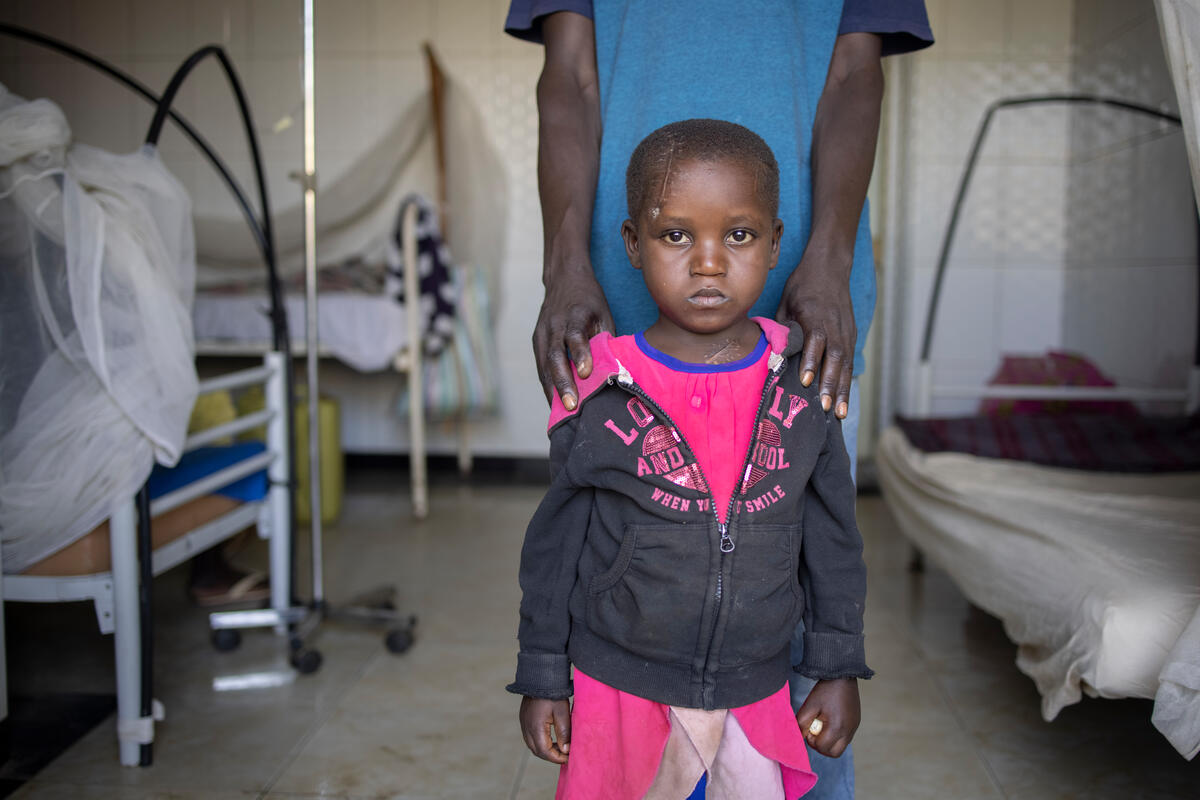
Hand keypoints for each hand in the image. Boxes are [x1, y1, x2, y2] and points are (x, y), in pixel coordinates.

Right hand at [519, 696, 571, 763]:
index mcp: (536, 728)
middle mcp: (526, 728)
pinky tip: (551, 738)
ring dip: (545, 750)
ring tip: (560, 747)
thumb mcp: (562, 712)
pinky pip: (530, 737)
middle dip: (551, 756)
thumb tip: (566, 750)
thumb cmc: (552, 693)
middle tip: (565, 755)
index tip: (568, 758)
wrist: (539, 676)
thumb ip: (564, 733)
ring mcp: (523, 723)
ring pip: (532, 745)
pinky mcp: (524, 719)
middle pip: (537, 751)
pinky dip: (540, 742)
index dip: (557, 758)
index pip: (545, 752)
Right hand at [532, 265, 613, 409]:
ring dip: (552, 390)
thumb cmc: (589, 299)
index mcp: (574, 314)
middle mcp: (553, 324)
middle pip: (555, 356)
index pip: (575, 335)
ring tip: (561, 414)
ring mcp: (541, 333)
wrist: (563, 278)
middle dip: (563, 383)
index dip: (580, 354)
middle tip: (572, 406)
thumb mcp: (604, 312)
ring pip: (544, 365)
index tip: (586, 373)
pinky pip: (541, 366)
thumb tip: (616, 369)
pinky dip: (547, 385)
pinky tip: (554, 403)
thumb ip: (606, 339)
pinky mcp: (536, 340)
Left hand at [776, 261, 855, 418]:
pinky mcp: (852, 335)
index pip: (816, 340)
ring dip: (843, 389)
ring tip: (839, 413)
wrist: (829, 266)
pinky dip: (847, 381)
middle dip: (831, 384)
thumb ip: (782, 329)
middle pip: (836, 357)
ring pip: (847, 363)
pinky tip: (843, 400)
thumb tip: (773, 357)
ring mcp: (846, 330)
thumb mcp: (785, 302)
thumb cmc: (802, 286)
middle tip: (825, 408)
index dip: (811, 361)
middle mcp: (835, 324)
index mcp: (815, 314)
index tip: (804, 381)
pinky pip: (850, 361)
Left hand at [796, 677, 859, 757]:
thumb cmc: (824, 690)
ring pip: (841, 747)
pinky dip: (836, 735)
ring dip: (829, 742)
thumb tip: (800, 736)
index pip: (823, 748)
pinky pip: (846, 738)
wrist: (842, 674)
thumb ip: (802, 723)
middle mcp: (849, 730)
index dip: (812, 741)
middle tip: (814, 732)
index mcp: (837, 727)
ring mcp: (854, 727)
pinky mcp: (856, 723)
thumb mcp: (809, 705)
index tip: (809, 728)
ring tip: (822, 726)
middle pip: (834, 753)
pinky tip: (829, 721)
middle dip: (821, 747)